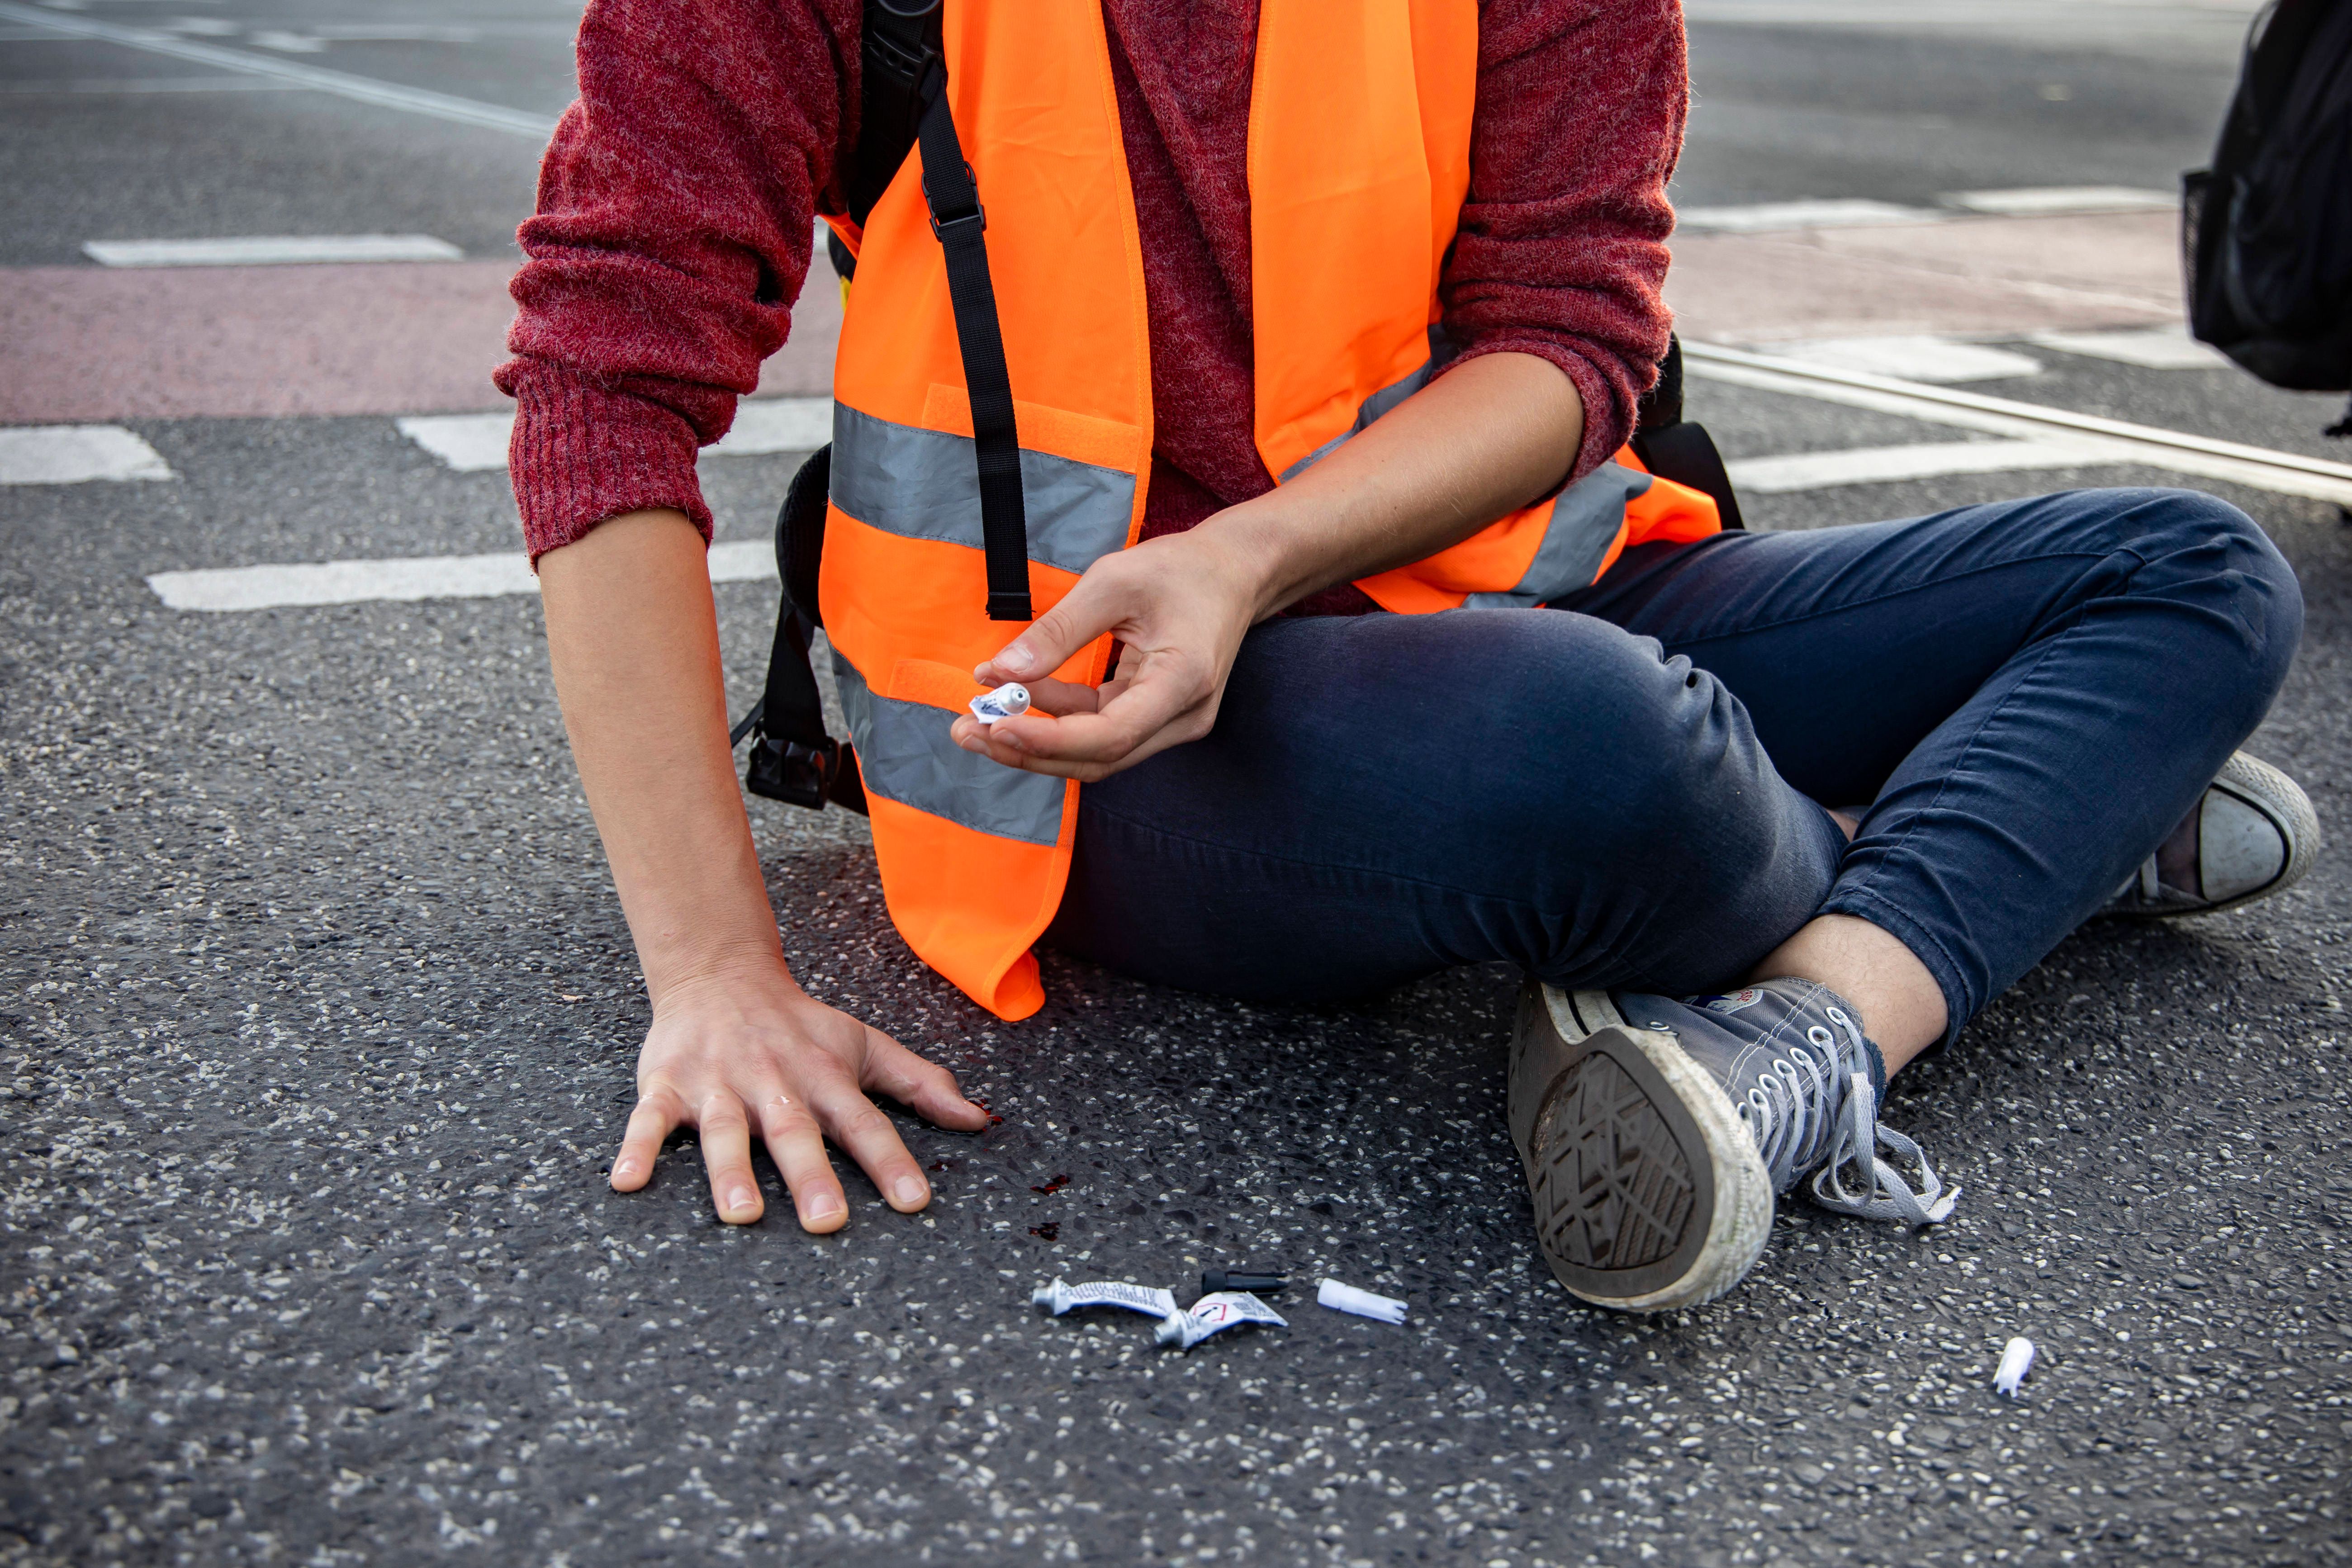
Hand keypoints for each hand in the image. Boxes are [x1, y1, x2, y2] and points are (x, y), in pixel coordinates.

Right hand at [610, 956, 991, 1227]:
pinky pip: (649, 1119)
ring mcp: (718, 1083)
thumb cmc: (800, 1026)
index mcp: (823, 1076)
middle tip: (828, 1220)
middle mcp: (773, 1081)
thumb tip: (979, 1120)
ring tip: (741, 1214)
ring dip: (730, 1172)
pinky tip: (627, 1181)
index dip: (891, 1161)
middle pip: (795, 1132)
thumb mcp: (864, 1046)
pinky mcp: (667, 1084)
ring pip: (725, 1130)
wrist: (721, 973)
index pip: (864, 1123)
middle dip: (811, 1175)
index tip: (915, 1202)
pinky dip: (638, 1147)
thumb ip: (920, 1085)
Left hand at [948, 524, 1266, 781]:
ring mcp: (1172, 723)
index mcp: (1182, 681)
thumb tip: (999, 672)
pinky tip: (1015, 703)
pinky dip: (1056, 723)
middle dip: (1027, 750)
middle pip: (1098, 759)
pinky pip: (1100, 732)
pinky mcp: (1156, 718)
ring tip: (976, 723)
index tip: (996, 724)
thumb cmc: (1181, 569)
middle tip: (964, 731)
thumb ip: (1058, 630)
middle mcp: (1183, 717)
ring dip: (1035, 743)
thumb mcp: (1114, 581)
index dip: (1049, 739)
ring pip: (1095, 754)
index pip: (1111, 735)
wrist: (1235, 573)